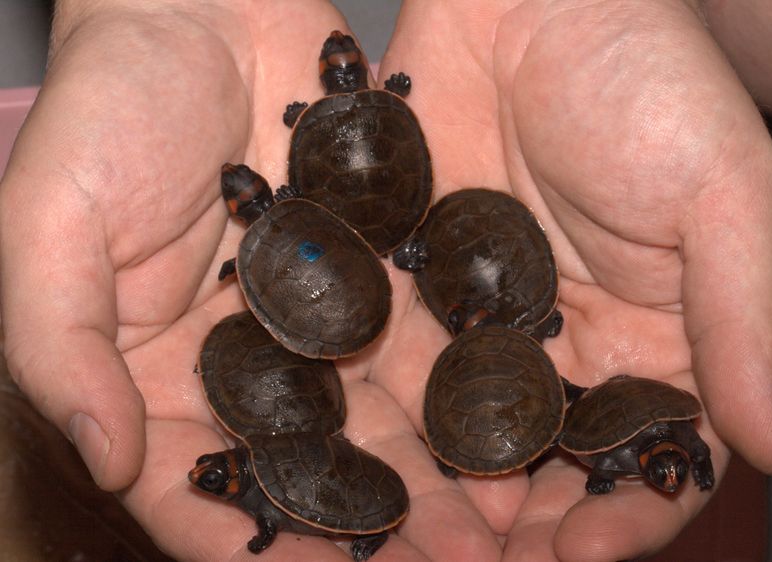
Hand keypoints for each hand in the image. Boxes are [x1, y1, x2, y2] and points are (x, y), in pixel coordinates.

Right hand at [0, 1, 482, 559]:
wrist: (202, 12)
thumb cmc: (107, 107)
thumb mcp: (48, 223)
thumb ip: (60, 347)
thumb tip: (108, 463)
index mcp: (155, 374)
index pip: (194, 487)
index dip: (245, 544)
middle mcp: (244, 365)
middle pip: (302, 473)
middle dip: (365, 535)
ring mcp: (317, 326)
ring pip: (374, 428)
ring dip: (428, 488)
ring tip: (489, 539)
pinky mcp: (377, 280)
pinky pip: (418, 350)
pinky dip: (457, 400)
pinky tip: (506, 438)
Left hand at [378, 0, 771, 559]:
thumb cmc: (647, 78)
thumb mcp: (721, 193)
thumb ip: (745, 320)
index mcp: (648, 338)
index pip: (640, 454)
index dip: (621, 515)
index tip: (583, 553)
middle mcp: (559, 344)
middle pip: (539, 462)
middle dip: (512, 525)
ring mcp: (476, 318)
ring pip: (455, 430)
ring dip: (434, 490)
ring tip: (404, 541)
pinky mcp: (408, 283)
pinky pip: (387, 362)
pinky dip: (373, 415)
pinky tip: (350, 456)